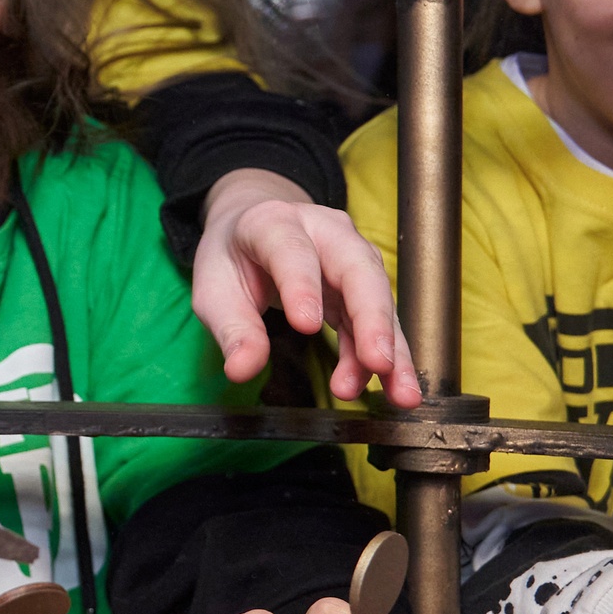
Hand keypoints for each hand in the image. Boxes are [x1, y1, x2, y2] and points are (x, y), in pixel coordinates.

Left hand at [192, 168, 419, 406]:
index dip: (301, 286)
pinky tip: (396, 387)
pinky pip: (380, 319)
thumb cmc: (233, 258)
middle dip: (371, 319)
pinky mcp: (364, 283)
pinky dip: (391, 354)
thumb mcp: (215, 290)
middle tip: (376, 362)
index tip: (305, 326)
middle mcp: (324, 231)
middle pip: (356, 270)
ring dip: (389, 347)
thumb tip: (242, 370)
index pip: (292, 251)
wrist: (252, 226)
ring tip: (397, 391)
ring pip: (378, 298)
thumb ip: (232, 329)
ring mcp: (351, 254)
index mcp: (273, 222)